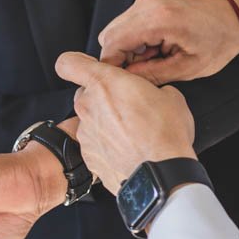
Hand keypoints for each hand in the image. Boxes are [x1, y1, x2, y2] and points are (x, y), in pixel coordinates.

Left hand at [55, 52, 195, 192]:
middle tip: (125, 106)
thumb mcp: (169, 95)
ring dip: (105, 122)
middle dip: (101, 96)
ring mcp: (85, 133)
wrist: (162, 175)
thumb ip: (148, 87)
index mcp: (105, 83)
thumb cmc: (166, 133)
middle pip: (84, 92)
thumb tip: (149, 94)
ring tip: (131, 133)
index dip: (77, 64)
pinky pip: (94, 143)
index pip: (68, 63)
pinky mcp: (88, 156)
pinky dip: (106, 144)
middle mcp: (88, 105)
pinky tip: (127, 150)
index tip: (89, 68)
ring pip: (89, 119)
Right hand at [97, 0, 238, 83]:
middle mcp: (148, 3)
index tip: (125, 82)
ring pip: (116, 29)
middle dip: (120, 58)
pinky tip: (157, 48)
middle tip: (145, 71)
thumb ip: (152, 74)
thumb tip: (124, 80)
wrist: (235, 16)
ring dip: (128, 49)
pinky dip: (135, 39)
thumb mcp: (188, 68)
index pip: (113, 43)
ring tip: (156, 58)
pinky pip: (128, 23)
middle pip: (109, 35)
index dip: (113, 67)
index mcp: (158, 19)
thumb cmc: (218, 43)